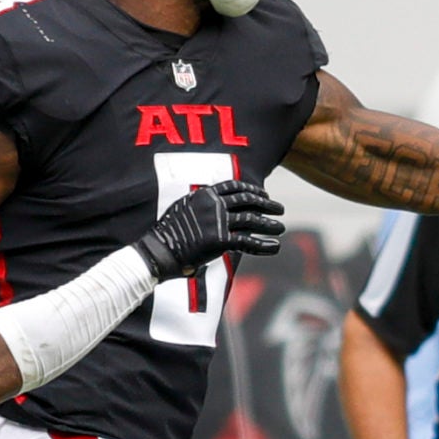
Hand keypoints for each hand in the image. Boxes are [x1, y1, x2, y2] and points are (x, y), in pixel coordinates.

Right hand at [136, 178, 285, 281]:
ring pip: (252, 219)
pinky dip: (264, 245)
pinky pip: (248, 241)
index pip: (234, 187)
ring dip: (269, 223)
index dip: (252, 190)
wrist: (158, 251)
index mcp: (204, 194)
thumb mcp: (182, 209)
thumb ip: (200, 205)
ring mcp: (217, 221)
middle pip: (247, 200)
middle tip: (279, 209)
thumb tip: (213, 206)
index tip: (264, 193)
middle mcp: (213, 204)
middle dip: (267, 203)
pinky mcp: (220, 241)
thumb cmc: (167, 234)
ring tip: (280, 227)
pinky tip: (275, 246)